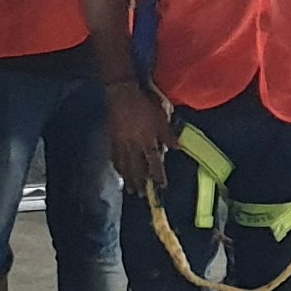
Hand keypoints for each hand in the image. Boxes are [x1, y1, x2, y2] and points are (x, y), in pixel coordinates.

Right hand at [106, 78, 170, 204]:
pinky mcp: (112, 139)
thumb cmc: (144, 105)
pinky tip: (119, 171)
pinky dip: (117, 167)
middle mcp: (133, 147)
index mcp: (147, 142)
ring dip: (128, 179)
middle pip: (137, 169)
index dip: (158, 176)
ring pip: (125, 166)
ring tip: (130, 189)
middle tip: (142, 195)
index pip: (154, 164)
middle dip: (140, 183)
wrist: (121, 95)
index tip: (161, 187)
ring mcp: (121, 145)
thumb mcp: (161, 118)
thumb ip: (168, 134)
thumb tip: (178, 148)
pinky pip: (115, 157)